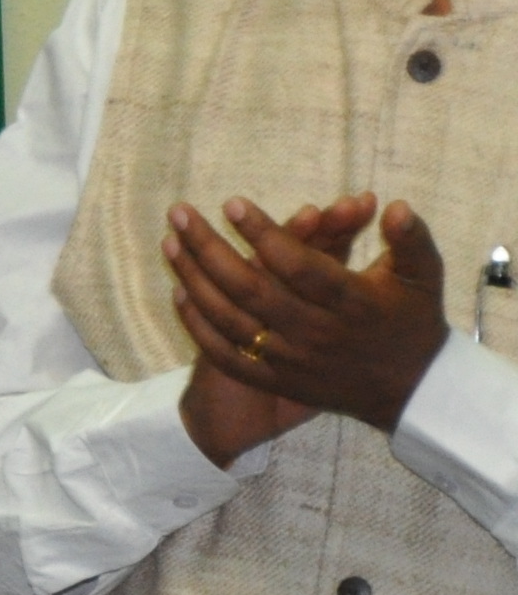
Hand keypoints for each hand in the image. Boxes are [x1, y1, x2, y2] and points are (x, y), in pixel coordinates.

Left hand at [171, 193, 448, 441]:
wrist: (410, 390)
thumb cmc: (412, 321)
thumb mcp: (423, 276)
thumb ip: (412, 239)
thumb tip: (393, 205)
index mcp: (353, 304)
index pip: (300, 266)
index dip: (265, 234)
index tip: (231, 204)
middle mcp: (317, 333)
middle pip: (251, 289)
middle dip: (209, 248)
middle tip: (180, 212)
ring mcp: (292, 359)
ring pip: (231, 320)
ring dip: (194, 280)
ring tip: (170, 242)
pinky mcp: (277, 379)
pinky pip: (228, 354)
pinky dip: (200, 326)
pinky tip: (180, 293)